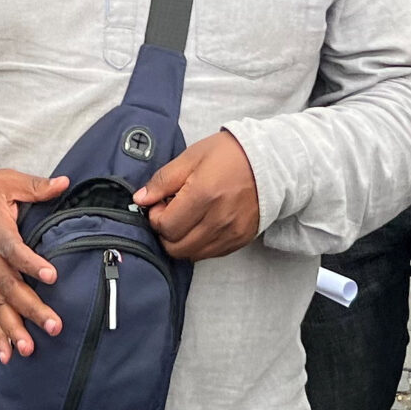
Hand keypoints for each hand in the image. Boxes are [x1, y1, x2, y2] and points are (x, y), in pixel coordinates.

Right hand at [0, 169, 71, 361]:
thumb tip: (65, 183)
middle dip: (30, 308)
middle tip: (53, 325)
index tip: (52, 276)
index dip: (30, 263)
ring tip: (29, 348)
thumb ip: (34, 186)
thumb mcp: (4, 182)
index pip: (12, 248)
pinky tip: (7, 353)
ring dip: (12, 328)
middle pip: (7, 285)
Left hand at [134, 131, 260, 261]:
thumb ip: (163, 180)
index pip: (165, 226)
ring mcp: (231, 233)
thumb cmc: (229, 154)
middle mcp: (217, 220)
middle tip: (172, 211)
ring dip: (181, 240)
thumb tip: (140, 199)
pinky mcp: (240, 240)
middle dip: (166, 231)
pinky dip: (199, 244)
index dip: (156, 216)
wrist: (270, 161)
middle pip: (175, 247)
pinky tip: (202, 224)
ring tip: (187, 217)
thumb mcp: (191, 157)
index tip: (161, 202)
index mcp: (203, 195)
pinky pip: (210, 254)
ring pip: (191, 254)